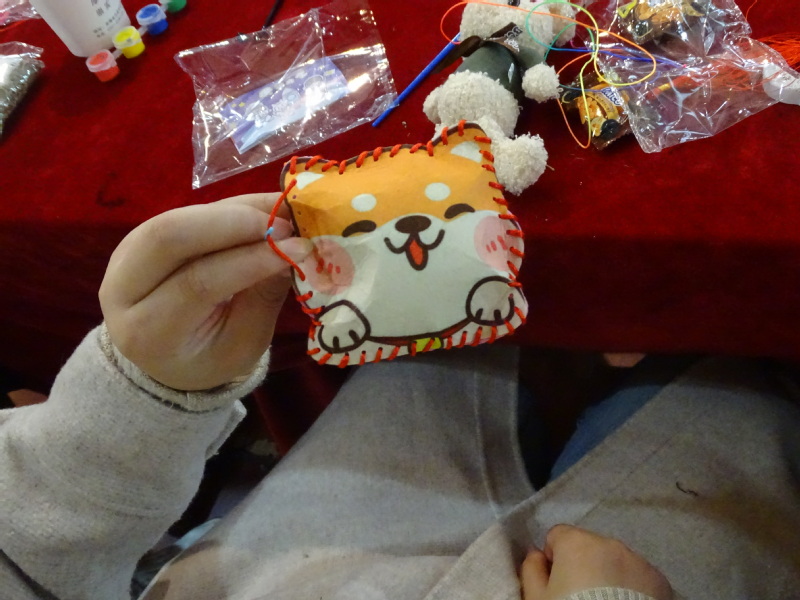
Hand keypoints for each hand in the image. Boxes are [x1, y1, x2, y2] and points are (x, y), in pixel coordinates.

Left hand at [99, 193, 311, 390]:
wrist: (167, 358)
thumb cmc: (210, 357)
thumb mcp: (244, 344)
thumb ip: (263, 297)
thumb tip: (295, 249)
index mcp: (146, 332)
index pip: (197, 283)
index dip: (251, 260)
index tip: (299, 249)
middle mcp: (121, 289)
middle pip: (168, 236)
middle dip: (232, 221)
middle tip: (285, 224)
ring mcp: (125, 255)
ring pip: (176, 216)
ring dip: (235, 210)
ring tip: (282, 216)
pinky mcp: (139, 236)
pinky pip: (186, 211)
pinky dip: (230, 207)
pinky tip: (265, 211)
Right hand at [521, 525, 672, 599]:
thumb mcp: (537, 599)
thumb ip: (531, 569)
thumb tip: (536, 554)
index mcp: (577, 542)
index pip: (558, 536)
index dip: (554, 558)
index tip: (557, 582)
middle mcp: (610, 544)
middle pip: (590, 547)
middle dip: (585, 565)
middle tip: (583, 595)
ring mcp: (638, 561)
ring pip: (616, 561)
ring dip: (610, 574)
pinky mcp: (660, 581)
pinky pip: (639, 577)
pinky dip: (633, 587)